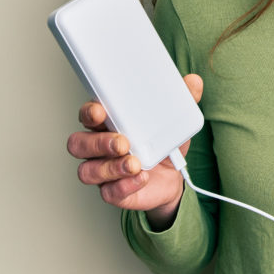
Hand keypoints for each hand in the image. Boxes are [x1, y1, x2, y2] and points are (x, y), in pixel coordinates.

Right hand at [66, 74, 203, 226]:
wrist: (170, 178)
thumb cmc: (161, 144)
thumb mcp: (173, 121)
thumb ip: (181, 100)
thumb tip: (194, 81)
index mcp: (108, 124)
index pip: (88, 114)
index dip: (89, 113)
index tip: (100, 111)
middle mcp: (98, 148)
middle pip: (79, 144)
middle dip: (99, 143)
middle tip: (123, 142)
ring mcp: (103, 171)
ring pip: (88, 171)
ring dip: (111, 167)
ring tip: (135, 163)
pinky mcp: (113, 192)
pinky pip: (109, 192)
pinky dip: (125, 185)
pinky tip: (141, 178)